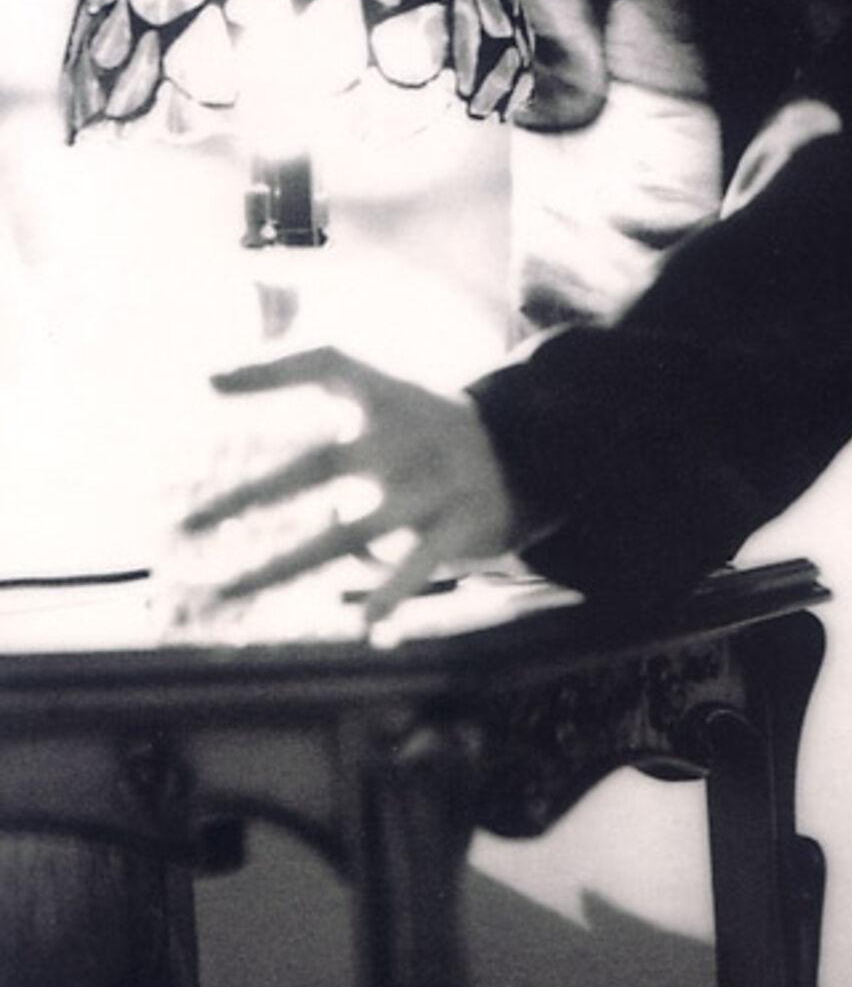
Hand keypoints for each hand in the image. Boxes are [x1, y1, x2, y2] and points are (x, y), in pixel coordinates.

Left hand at [182, 348, 526, 628]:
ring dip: (283, 565)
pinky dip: (393, 591)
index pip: (325, 363)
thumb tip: (213, 378)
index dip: (270, 369)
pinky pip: (419, 565)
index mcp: (384, 399)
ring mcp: (427, 486)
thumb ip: (318, 383)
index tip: (206, 383)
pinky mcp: (458, 527)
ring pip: (347, 533)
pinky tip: (365, 623)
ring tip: (227, 591)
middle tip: (183, 524)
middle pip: (313, 466)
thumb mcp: (384, 393)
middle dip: (247, 495)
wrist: (532, 451)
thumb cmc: (429, 426)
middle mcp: (400, 439)